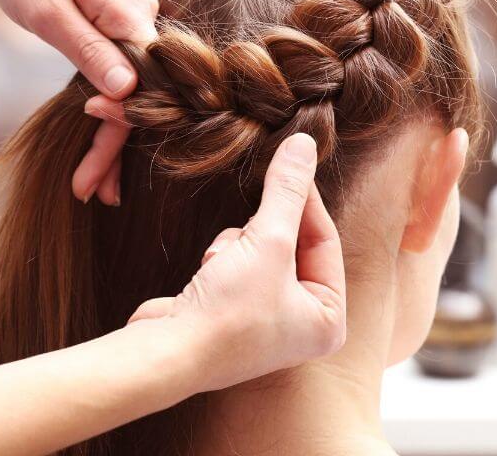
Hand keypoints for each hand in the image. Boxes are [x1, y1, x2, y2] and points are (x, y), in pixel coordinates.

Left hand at [0, 0, 155, 203]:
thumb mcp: (47, 10)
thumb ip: (89, 50)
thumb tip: (128, 90)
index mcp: (132, 13)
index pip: (144, 86)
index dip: (120, 131)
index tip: (91, 170)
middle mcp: (144, 18)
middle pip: (142, 95)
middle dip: (114, 148)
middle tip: (89, 194)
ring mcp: (132, 24)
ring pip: (133, 90)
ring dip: (112, 138)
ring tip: (92, 187)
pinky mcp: (118, 29)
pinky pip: (121, 76)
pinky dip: (110, 111)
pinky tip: (100, 145)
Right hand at [128, 133, 346, 391]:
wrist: (168, 351)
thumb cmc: (228, 311)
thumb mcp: (268, 241)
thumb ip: (287, 191)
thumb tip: (304, 144)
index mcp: (328, 320)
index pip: (325, 241)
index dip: (304, 200)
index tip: (289, 163)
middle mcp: (301, 325)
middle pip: (292, 246)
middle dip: (262, 232)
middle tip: (248, 232)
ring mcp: (263, 322)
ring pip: (260, 252)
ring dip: (236, 245)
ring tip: (221, 263)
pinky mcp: (229, 314)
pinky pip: (235, 266)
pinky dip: (220, 260)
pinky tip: (208, 273)